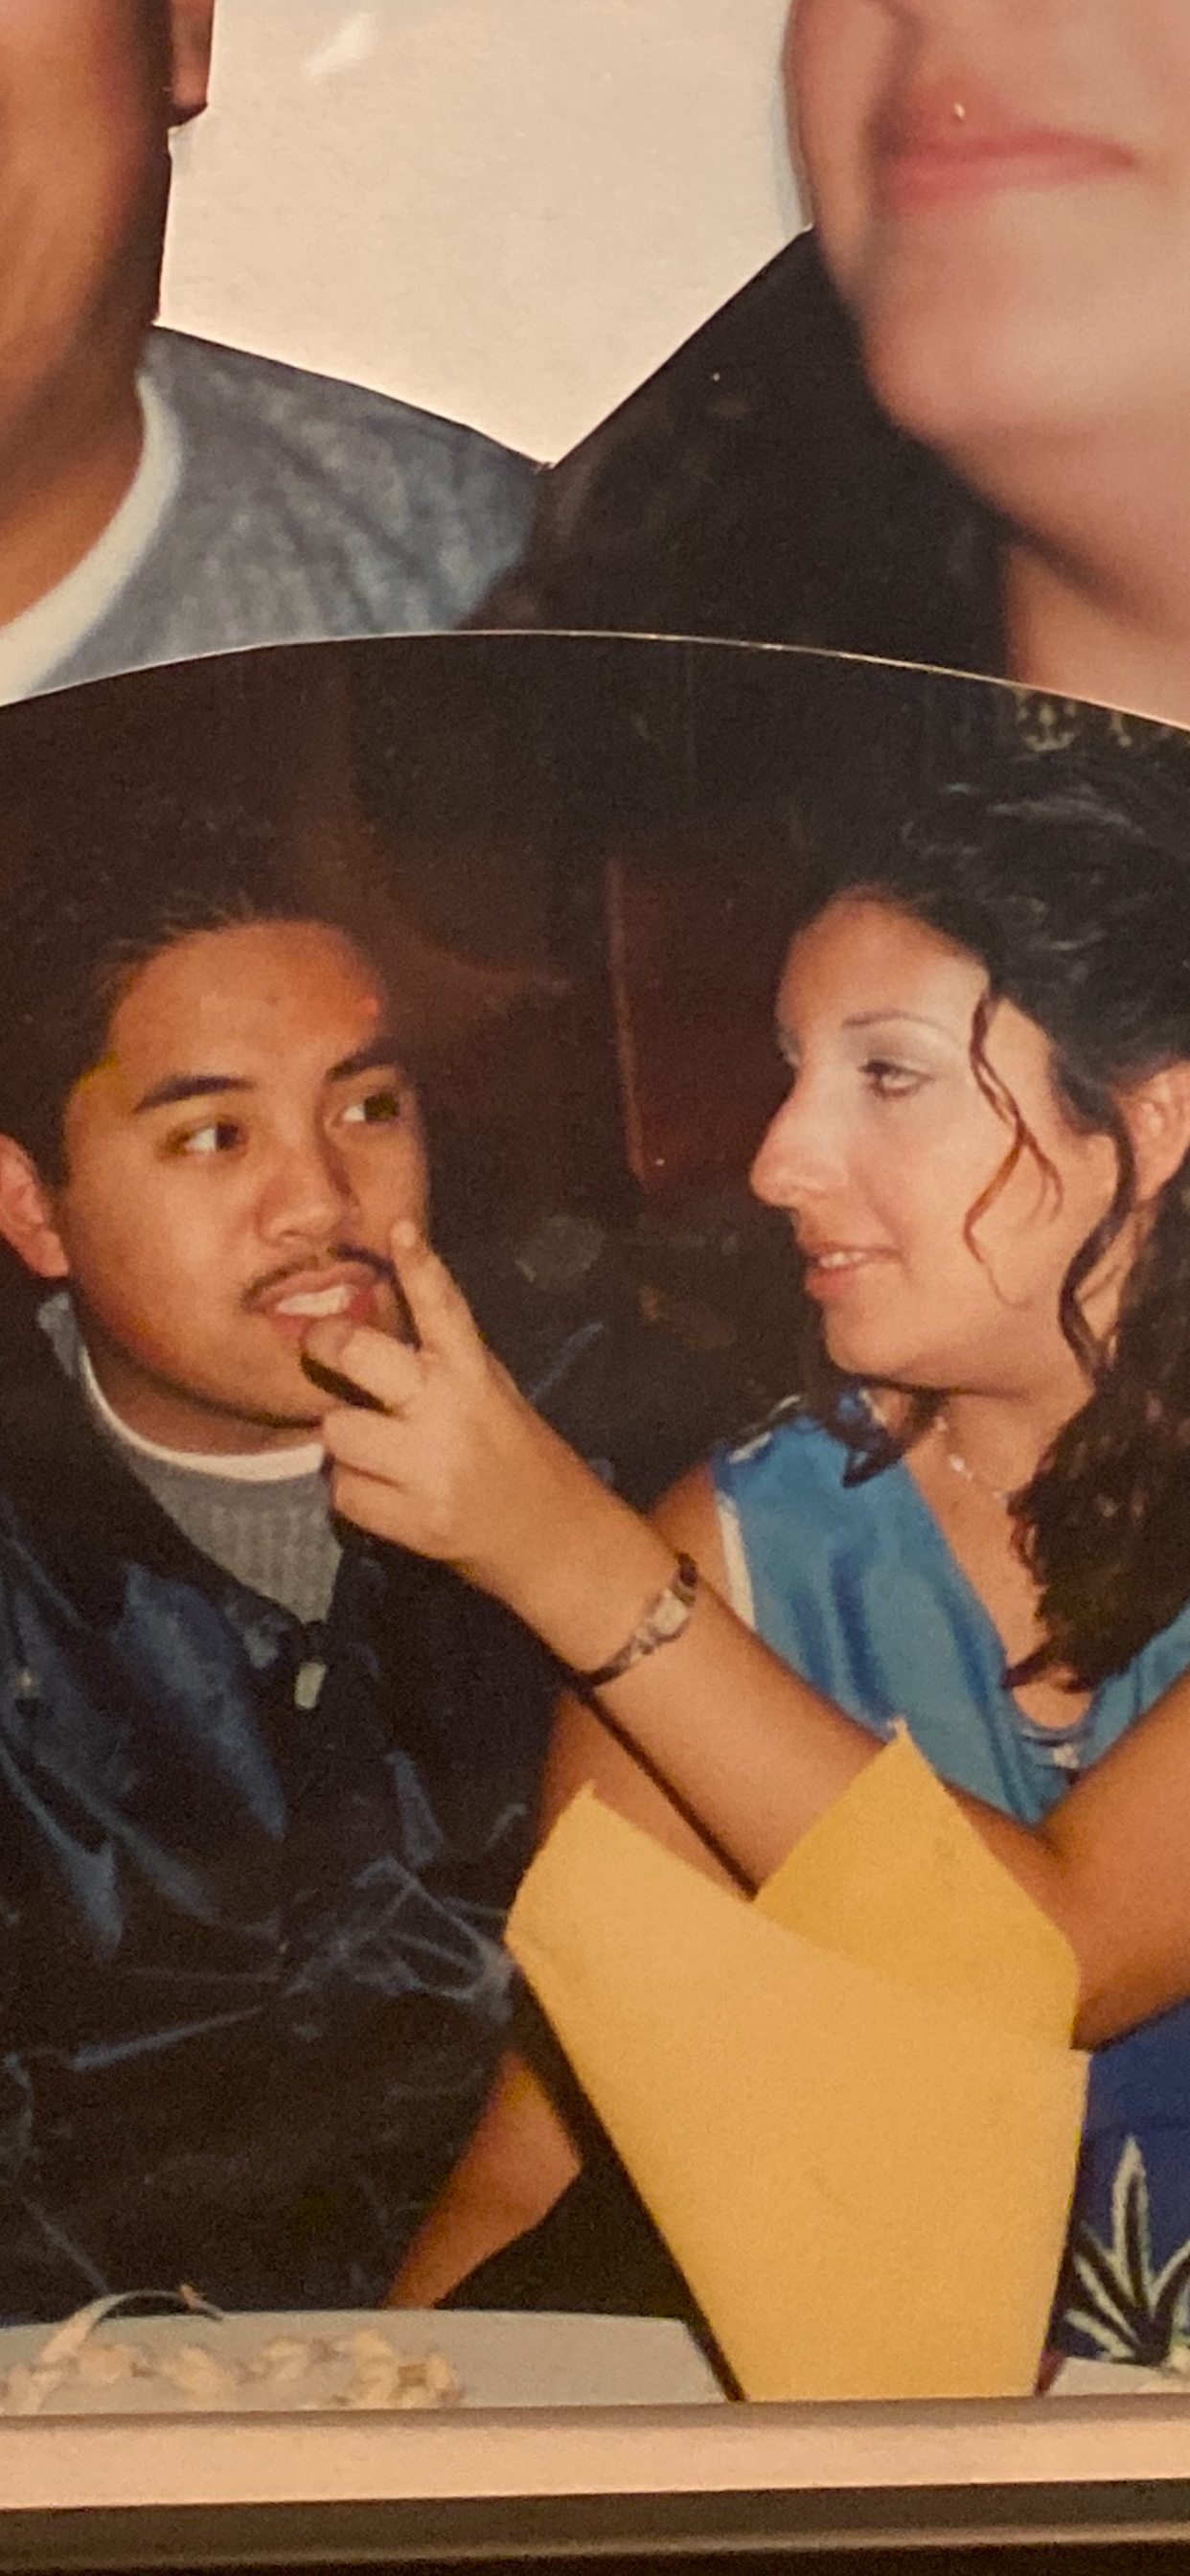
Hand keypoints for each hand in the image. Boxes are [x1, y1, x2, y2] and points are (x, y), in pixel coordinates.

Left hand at [303, 1222, 622, 1616]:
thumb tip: (366, 1336)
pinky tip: (387, 1494)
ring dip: (347, 1442)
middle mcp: (450, 1413)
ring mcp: (430, 1468)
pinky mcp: (414, 1521)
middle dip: (328, 1345)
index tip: (401, 1231)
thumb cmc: (517, 1456)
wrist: (554, 1541)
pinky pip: (344, 1492)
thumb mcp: (492, 1393)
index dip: (421, 1266)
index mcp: (474, 1374)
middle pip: (361, 1356)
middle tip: (322, 1344)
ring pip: (338, 1432)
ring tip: (377, 1452)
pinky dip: (356, 1494)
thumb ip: (442, 1363)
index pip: (445, 1309)